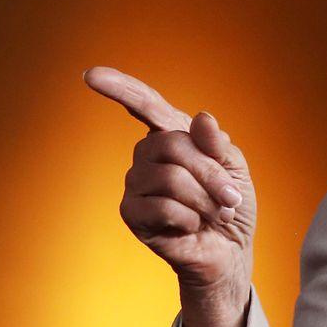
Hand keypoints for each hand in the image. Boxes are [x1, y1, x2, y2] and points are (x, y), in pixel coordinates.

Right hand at [85, 65, 254, 305]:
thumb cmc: (230, 206)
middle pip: (172, 144)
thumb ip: (217, 144)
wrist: (229, 251)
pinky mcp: (131, 213)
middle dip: (210, 174)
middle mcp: (147, 154)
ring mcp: (136, 183)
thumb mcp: (235, 169)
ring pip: (171, 178)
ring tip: (214, 215)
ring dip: (204, 201)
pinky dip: (189, 219)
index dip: (121, 88)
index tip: (92, 75)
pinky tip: (191, 227)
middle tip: (230, 198)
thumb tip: (201, 118)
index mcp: (172, 136)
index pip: (145, 105)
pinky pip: (163, 206)